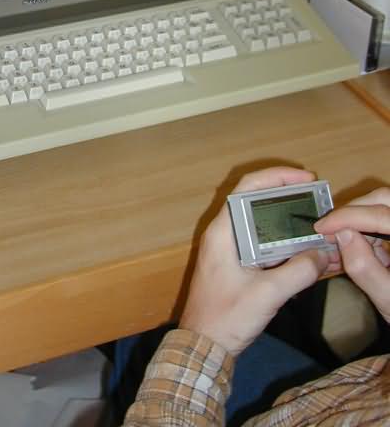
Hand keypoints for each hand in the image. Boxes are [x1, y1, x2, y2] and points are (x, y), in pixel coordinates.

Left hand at [179, 167, 332, 355]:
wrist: (202, 347)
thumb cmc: (224, 317)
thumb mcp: (266, 294)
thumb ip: (297, 272)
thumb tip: (321, 255)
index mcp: (223, 231)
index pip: (247, 188)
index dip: (276, 177)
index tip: (304, 178)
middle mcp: (224, 234)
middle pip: (256, 201)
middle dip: (286, 196)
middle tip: (314, 198)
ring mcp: (229, 249)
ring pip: (260, 223)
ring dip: (286, 221)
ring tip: (313, 222)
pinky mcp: (236, 264)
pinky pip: (262, 243)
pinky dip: (282, 242)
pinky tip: (303, 251)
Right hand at [314, 188, 389, 323]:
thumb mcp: (389, 300)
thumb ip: (365, 268)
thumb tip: (342, 234)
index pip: (382, 215)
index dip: (349, 217)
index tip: (322, 227)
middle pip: (386, 200)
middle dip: (354, 210)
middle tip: (329, 228)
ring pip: (386, 205)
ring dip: (360, 217)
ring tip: (340, 238)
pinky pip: (386, 219)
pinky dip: (369, 227)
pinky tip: (357, 243)